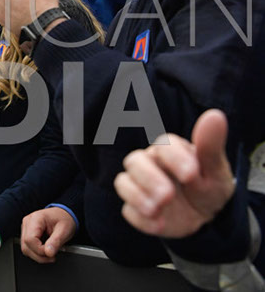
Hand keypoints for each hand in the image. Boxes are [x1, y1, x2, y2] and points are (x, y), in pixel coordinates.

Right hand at [20, 207, 75, 262]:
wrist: (63, 215)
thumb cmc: (64, 219)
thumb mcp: (64, 230)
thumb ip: (56, 241)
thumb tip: (48, 253)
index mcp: (36, 218)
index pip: (30, 239)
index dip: (40, 250)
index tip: (51, 253)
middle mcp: (28, 222)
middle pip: (26, 246)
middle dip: (39, 255)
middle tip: (52, 256)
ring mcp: (26, 228)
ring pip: (25, 249)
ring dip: (38, 256)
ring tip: (50, 253)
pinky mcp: (27, 234)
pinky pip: (28, 248)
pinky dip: (37, 253)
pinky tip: (46, 250)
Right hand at [114, 109, 234, 237]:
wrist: (206, 218)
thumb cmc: (209, 187)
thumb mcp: (216, 170)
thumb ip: (211, 145)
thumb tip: (215, 115)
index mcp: (169, 150)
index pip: (163, 144)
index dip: (174, 158)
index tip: (191, 175)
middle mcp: (149, 163)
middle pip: (134, 161)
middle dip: (149, 178)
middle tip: (167, 195)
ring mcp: (139, 186)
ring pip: (123, 182)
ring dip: (138, 196)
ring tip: (158, 209)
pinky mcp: (136, 208)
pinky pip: (128, 210)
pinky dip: (141, 219)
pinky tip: (160, 225)